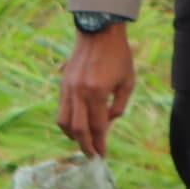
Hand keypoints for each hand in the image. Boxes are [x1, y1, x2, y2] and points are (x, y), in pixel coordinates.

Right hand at [55, 23, 133, 157]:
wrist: (98, 33)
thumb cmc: (119, 56)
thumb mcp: (128, 83)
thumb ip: (118, 107)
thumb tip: (107, 124)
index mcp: (97, 92)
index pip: (98, 127)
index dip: (100, 144)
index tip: (103, 156)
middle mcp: (79, 92)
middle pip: (78, 129)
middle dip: (85, 145)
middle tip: (92, 155)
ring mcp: (68, 89)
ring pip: (64, 121)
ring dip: (72, 136)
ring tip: (83, 142)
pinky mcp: (63, 85)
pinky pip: (61, 110)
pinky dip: (67, 122)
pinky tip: (76, 126)